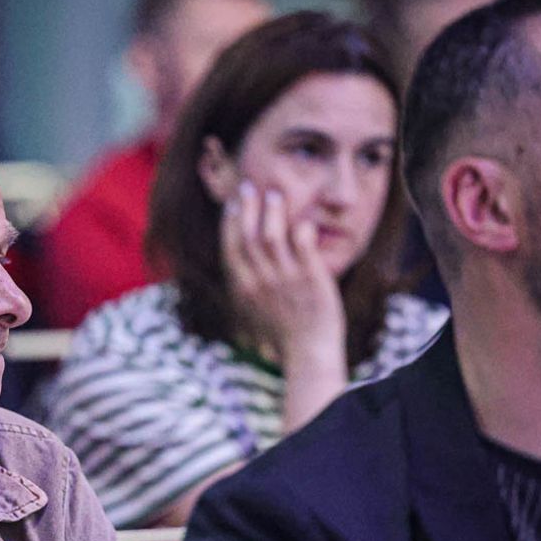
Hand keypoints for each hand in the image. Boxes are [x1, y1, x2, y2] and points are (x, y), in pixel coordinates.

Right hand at [221, 182, 345, 364]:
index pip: (230, 246)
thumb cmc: (281, 335)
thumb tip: (237, 267)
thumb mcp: (251, 312)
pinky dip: (301, 229)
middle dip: (246, 207)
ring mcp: (285, 279)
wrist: (307, 353)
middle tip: (250, 187)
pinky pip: (303, 245)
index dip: (230, 222)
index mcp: (242, 288)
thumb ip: (244, 287)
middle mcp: (260, 281)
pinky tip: (303, 220)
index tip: (232, 204)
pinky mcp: (311, 279)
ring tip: (275, 195)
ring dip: (272, 212)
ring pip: (272, 235)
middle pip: (248, 234)